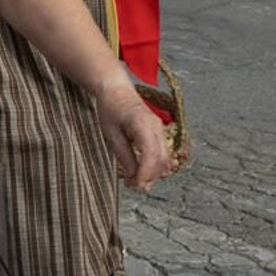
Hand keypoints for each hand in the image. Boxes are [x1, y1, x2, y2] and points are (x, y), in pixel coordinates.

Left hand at [95, 72, 174, 191]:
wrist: (116, 90)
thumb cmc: (110, 109)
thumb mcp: (111, 133)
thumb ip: (123, 154)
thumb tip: (133, 175)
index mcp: (142, 124)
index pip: (150, 155)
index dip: (145, 174)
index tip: (134, 185)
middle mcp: (156, 127)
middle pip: (161, 159)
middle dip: (149, 177)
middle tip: (131, 186)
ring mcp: (160, 129)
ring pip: (165, 158)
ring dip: (153, 173)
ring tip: (134, 182)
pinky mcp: (159, 132)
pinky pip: (163, 153)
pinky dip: (155, 166)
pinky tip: (141, 172)